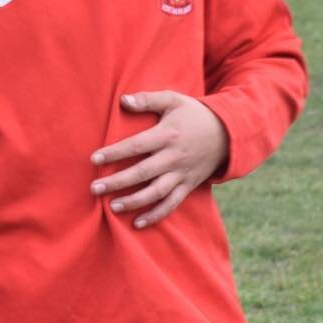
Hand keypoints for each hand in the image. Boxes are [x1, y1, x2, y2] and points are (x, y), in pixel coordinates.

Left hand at [90, 91, 227, 228]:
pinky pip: (171, 204)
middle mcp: (174, 157)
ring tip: (112, 207)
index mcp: (167, 135)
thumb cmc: (194, 114)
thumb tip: (123, 100)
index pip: (136, 145)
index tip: (94, 159)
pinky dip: (156, 215)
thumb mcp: (173, 100)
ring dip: (133, 202)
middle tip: (94, 188)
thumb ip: (148, 100)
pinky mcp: (188, 186)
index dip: (114, 153)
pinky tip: (137, 223)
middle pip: (142, 173)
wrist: (228, 133)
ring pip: (156, 193)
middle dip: (117, 182)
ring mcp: (182, 174)